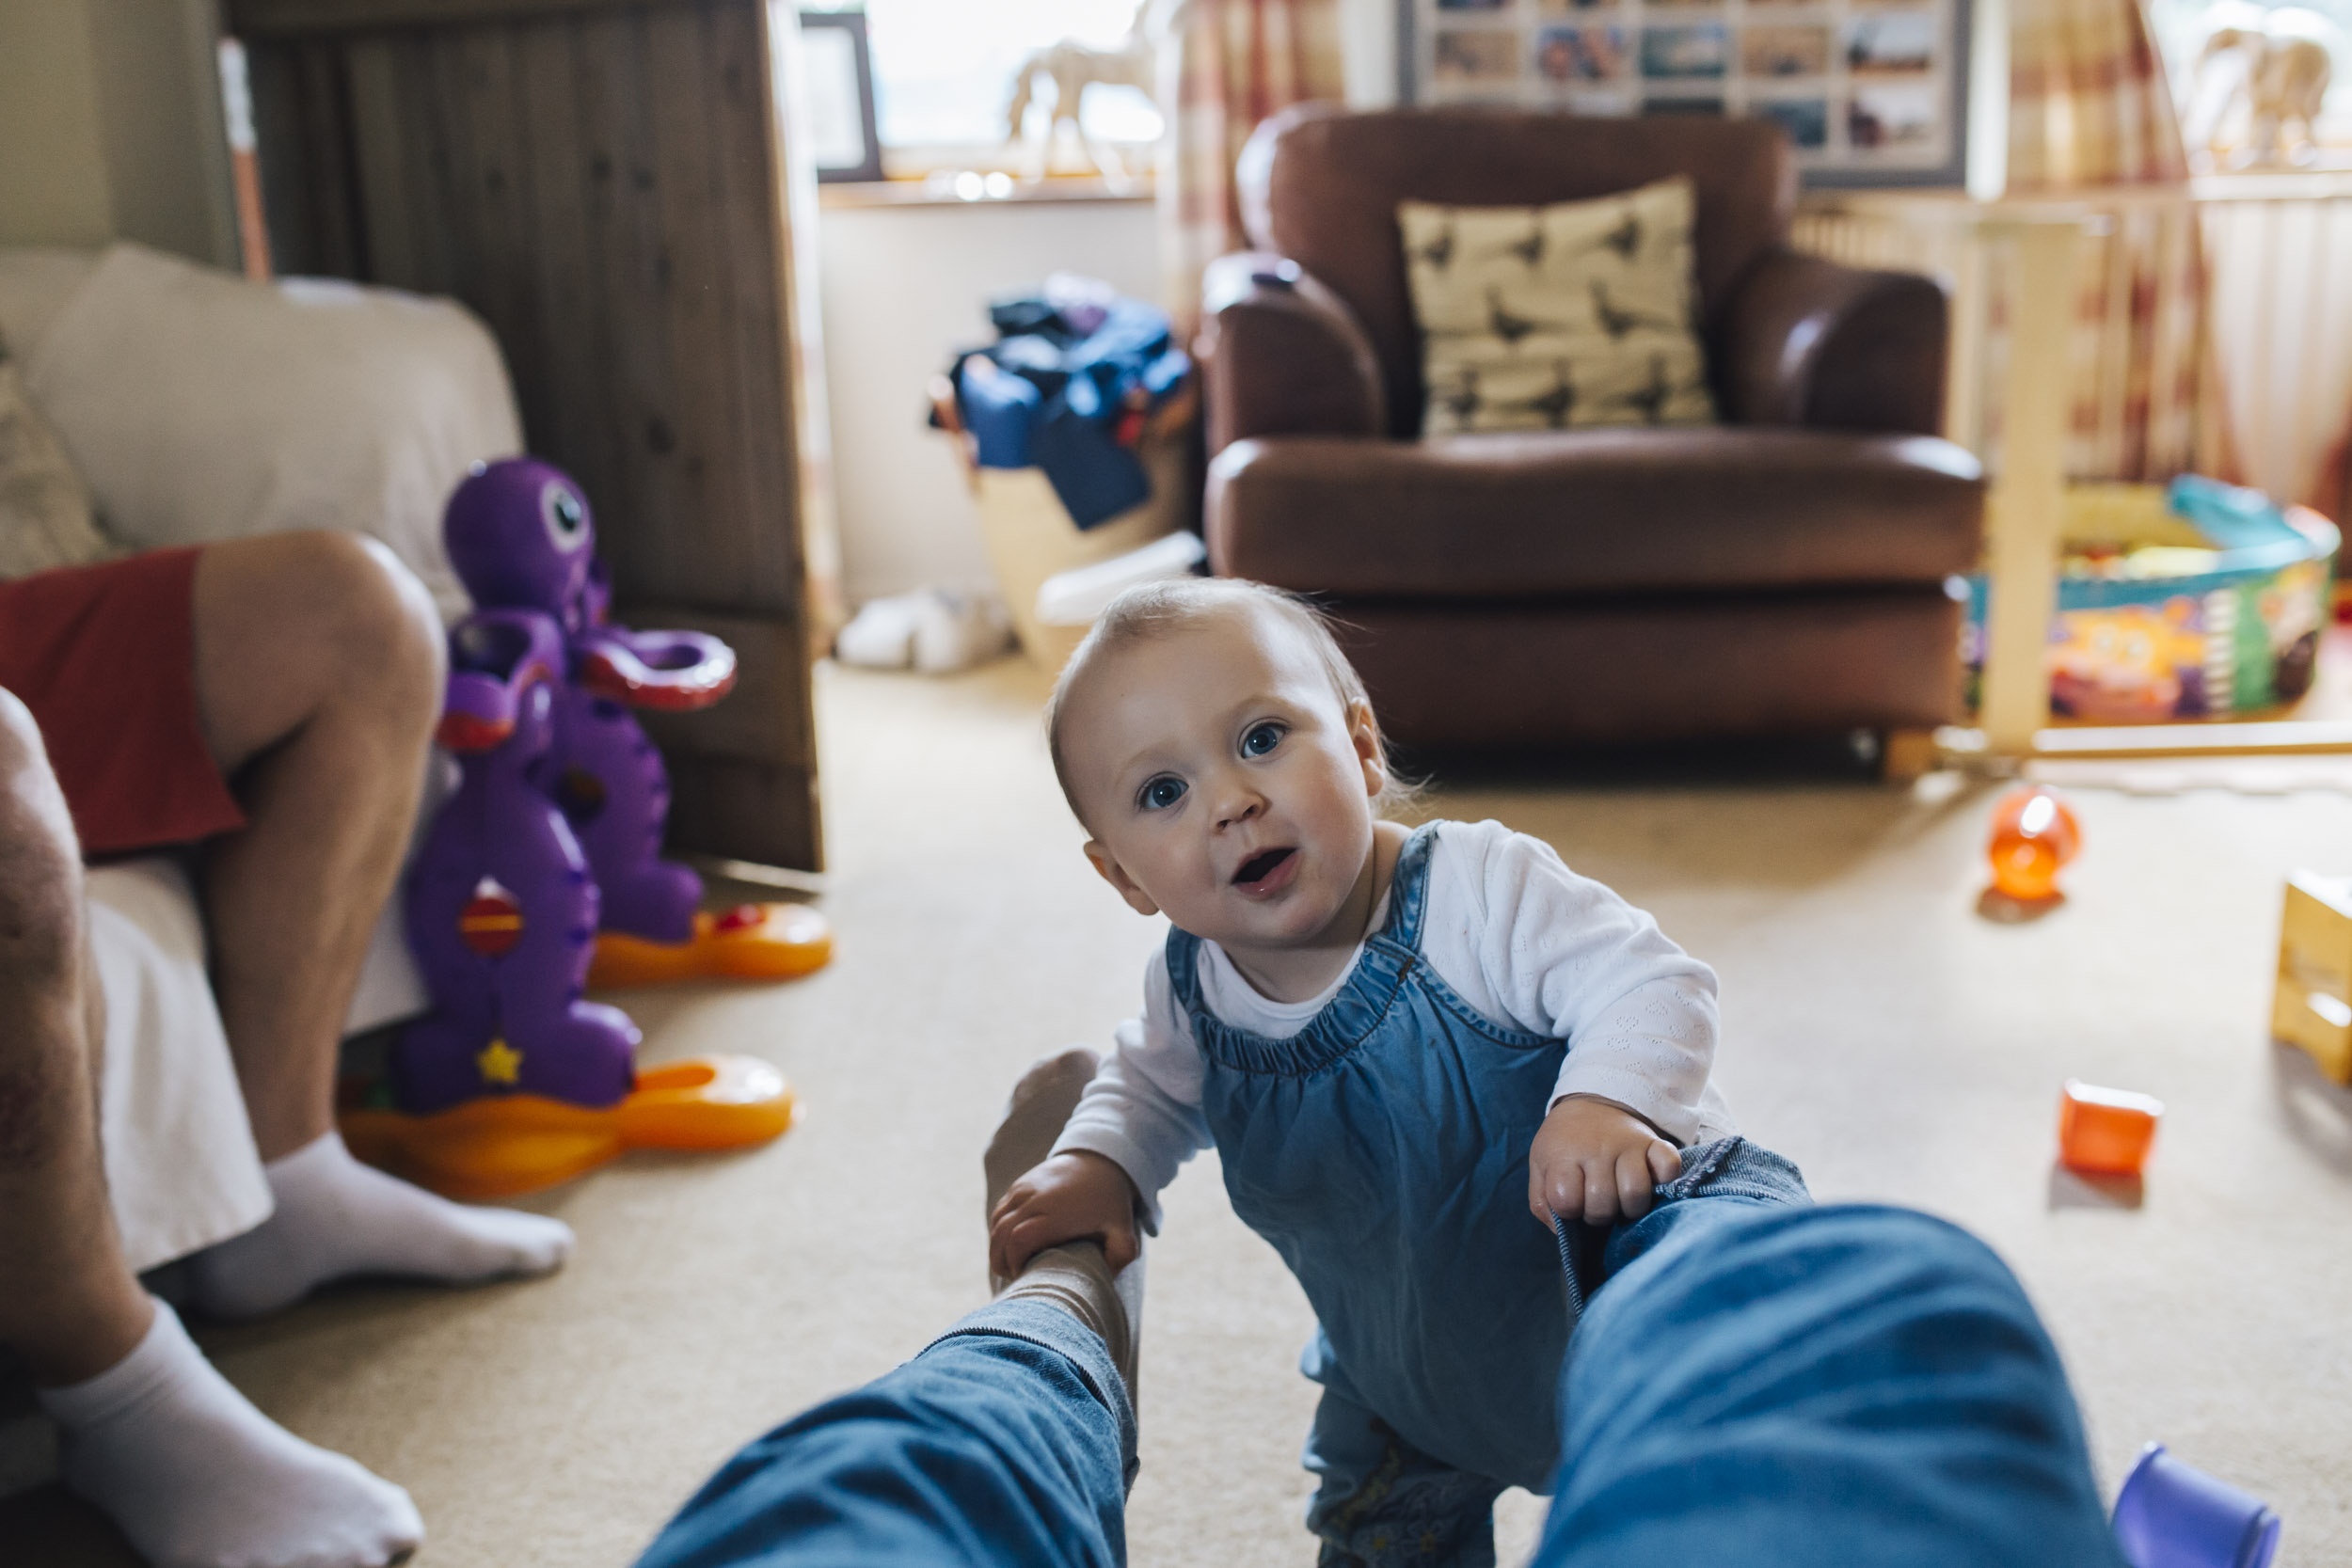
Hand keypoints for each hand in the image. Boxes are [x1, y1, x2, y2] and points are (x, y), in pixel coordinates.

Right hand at [989, 1151, 1141, 1279]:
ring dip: (996, 1248)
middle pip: (1001, 1234)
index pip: (1020, 1240)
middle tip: (1014, 1278)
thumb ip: (1119, 1257)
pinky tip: (1009, 1247)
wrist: (1100, 1160)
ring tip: (1010, 1266)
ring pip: (996, 1223)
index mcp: (1057, 1213)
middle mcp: (1035, 1198)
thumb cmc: (1110, 1202)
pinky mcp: (1018, 1185)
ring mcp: (1023, 1189)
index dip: (1014, 1263)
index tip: (1025, 1276)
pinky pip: (999, 1212)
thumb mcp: (1124, 1231)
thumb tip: (1104, 1281)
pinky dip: (998, 1232)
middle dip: (1000, 1261)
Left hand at [1527, 1095, 1682, 1227]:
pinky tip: (1651, 1182)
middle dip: (1599, 1215)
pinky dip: (1665, 1181)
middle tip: (1598, 1205)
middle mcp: (1598, 1149)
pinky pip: (1669, 1166)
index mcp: (1564, 1156)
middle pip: (1603, 1203)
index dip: (1569, 1211)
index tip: (1572, 1203)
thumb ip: (1543, 1202)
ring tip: (1622, 1201)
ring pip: (1636, 1192)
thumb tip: (1562, 1231)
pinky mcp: (1655, 1143)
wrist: (1591, 1104)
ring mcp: (1629, 1145)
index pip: (1567, 1200)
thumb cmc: (1564, 1146)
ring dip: (1630, 1208)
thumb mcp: (1541, 1167)